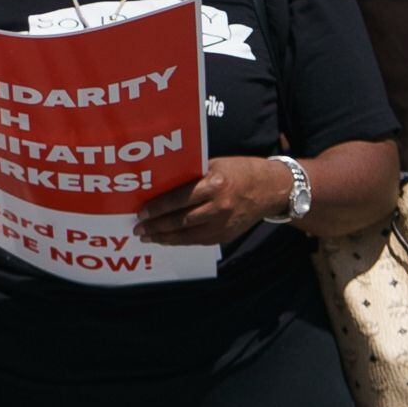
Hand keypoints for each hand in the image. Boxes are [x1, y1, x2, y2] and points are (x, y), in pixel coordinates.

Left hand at [138, 156, 287, 245]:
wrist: (269, 190)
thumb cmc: (238, 171)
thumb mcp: (214, 165)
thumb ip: (191, 176)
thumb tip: (160, 185)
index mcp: (215, 184)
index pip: (180, 199)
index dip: (158, 207)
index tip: (141, 212)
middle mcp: (219, 207)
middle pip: (181, 220)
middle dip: (156, 226)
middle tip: (138, 228)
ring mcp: (223, 224)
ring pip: (187, 236)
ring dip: (164, 238)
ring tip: (148, 237)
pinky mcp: (225, 236)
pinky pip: (197, 241)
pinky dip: (180, 241)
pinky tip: (167, 239)